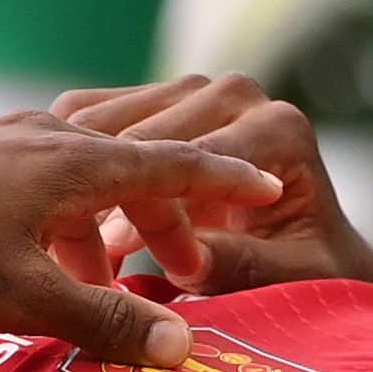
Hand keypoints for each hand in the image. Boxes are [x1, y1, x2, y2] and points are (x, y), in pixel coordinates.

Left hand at [0, 113, 283, 366]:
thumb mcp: (28, 298)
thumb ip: (109, 321)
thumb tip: (185, 349)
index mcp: (76, 164)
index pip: (176, 165)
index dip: (227, 179)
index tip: (269, 184)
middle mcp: (46, 135)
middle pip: (131, 169)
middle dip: (166, 217)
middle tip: (184, 271)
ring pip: (77, 172)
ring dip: (103, 222)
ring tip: (96, 281)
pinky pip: (32, 171)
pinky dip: (55, 209)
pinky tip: (30, 247)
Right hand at [52, 74, 372, 294]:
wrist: (304, 251)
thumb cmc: (307, 272)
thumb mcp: (293, 281)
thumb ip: (245, 266)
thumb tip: (190, 262)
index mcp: (277, 127)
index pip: (194, 160)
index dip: (153, 213)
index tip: (121, 263)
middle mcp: (237, 93)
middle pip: (145, 137)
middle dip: (113, 198)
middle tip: (88, 258)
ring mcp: (193, 90)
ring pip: (107, 124)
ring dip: (82, 183)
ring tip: (73, 247)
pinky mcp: (156, 100)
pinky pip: (88, 120)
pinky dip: (69, 165)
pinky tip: (64, 219)